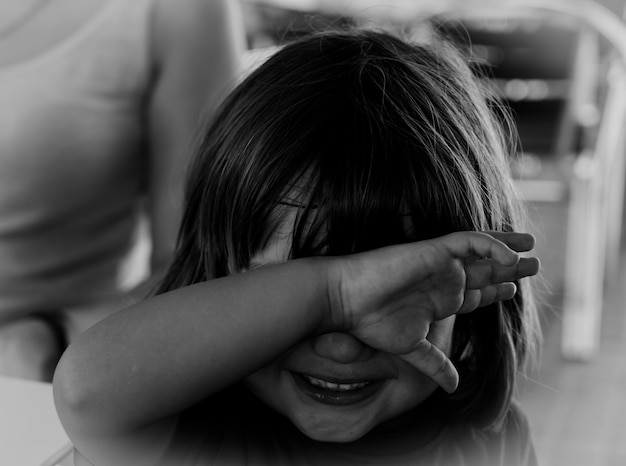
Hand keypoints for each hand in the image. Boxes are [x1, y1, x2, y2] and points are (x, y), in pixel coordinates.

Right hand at [327, 231, 539, 392]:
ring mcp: (439, 264)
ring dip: (508, 250)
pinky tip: (508, 255)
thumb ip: (435, 363)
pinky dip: (491, 245)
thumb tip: (453, 386)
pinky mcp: (434, 250)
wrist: (347, 301)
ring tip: (531, 248)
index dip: (495, 290)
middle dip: (510, 268)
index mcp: (439, 300)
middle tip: (535, 266)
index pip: (474, 293)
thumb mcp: (412, 348)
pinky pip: (470, 241)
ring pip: (482, 251)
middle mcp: (442, 279)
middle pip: (485, 271)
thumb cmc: (372, 323)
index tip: (513, 289)